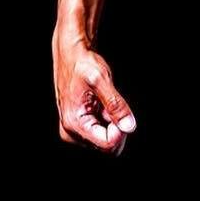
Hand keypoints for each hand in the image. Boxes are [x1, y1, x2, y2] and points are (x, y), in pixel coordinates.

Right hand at [53, 34, 136, 154]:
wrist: (70, 55)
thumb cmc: (82, 64)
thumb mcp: (101, 80)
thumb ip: (115, 104)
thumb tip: (129, 126)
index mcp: (74, 123)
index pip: (108, 144)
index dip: (121, 130)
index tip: (121, 111)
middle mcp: (71, 132)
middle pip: (107, 145)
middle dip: (116, 127)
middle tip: (113, 104)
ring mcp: (74, 131)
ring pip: (105, 140)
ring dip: (112, 122)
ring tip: (103, 102)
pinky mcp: (79, 127)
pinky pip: (101, 133)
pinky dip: (107, 120)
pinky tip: (101, 105)